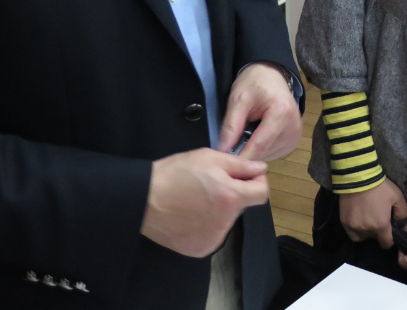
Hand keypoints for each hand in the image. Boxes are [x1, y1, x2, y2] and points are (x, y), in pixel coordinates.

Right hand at [140, 148, 268, 256]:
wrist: (144, 199)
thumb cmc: (175, 173)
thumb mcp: (209, 157)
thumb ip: (240, 164)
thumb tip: (261, 169)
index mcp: (231, 197)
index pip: (262, 193)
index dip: (257, 181)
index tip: (245, 175)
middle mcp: (226, 222)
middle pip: (241, 205)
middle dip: (233, 193)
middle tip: (210, 183)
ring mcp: (213, 238)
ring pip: (226, 219)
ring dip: (219, 210)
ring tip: (195, 199)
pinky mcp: (200, 249)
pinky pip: (212, 234)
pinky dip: (206, 225)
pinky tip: (189, 215)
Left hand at [217, 63, 302, 161]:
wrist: (271, 75)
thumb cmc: (254, 83)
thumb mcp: (238, 100)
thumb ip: (231, 126)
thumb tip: (222, 151)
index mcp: (281, 114)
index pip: (259, 146)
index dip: (241, 157)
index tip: (225, 165)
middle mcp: (293, 128)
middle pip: (264, 152)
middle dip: (245, 154)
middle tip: (230, 147)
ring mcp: (295, 136)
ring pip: (268, 156)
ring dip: (253, 152)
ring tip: (244, 136)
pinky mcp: (294, 141)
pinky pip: (273, 153)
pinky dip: (261, 150)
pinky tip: (255, 136)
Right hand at [339, 177, 406, 248]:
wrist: (358, 177)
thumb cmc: (379, 187)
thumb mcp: (398, 196)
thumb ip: (403, 212)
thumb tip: (398, 221)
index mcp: (381, 225)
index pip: (386, 243)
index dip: (390, 240)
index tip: (390, 233)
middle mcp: (367, 230)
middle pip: (375, 238)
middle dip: (378, 232)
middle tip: (379, 219)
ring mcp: (354, 226)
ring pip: (363, 236)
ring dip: (367, 231)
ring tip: (368, 220)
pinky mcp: (345, 222)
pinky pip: (352, 234)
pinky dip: (357, 231)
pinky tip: (359, 222)